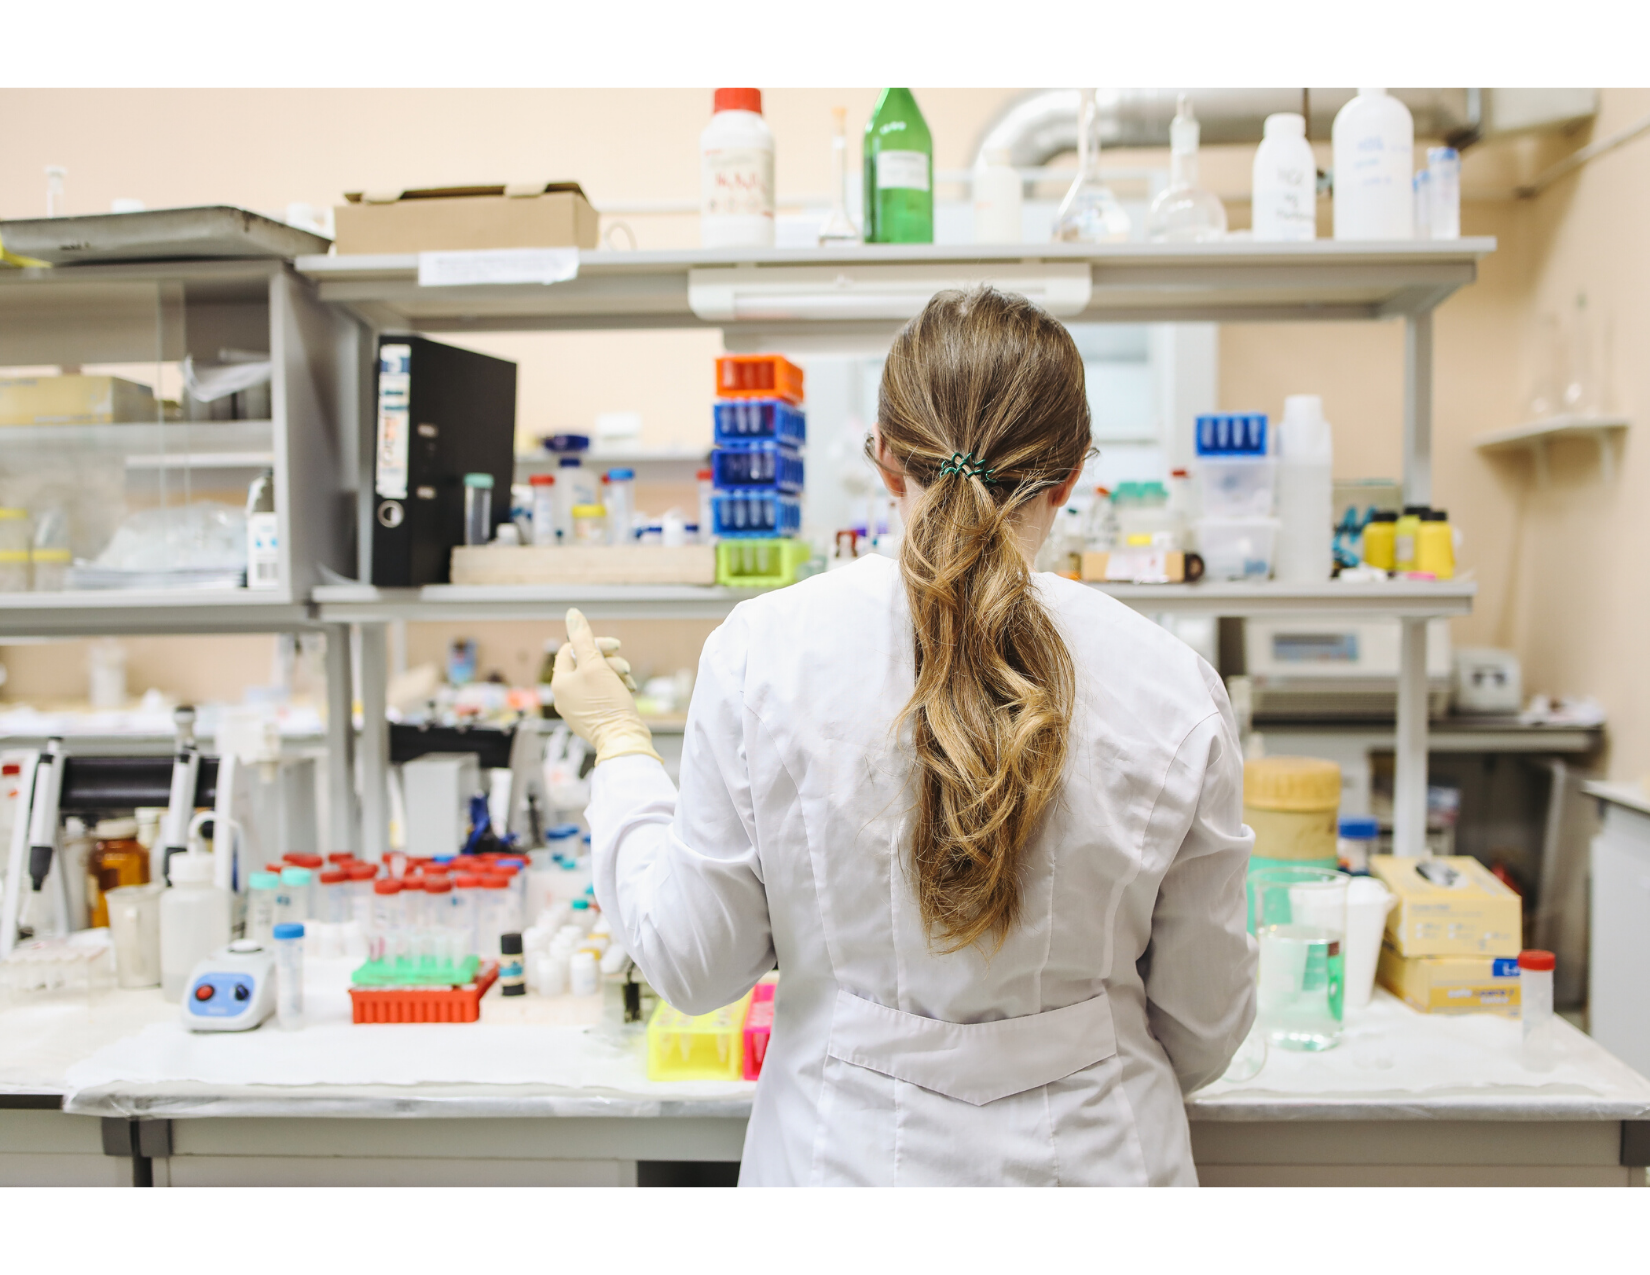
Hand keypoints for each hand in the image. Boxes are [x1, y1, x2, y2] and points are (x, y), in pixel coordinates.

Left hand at [551, 608, 658, 763]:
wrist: (623, 740)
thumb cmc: (608, 703)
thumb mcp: (596, 665)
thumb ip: (583, 638)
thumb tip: (571, 613)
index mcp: (560, 682)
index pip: (571, 649)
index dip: (593, 643)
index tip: (615, 646)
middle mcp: (563, 696)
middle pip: (584, 663)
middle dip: (607, 660)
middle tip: (624, 667)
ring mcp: (576, 708)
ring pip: (595, 678)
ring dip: (614, 673)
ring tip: (628, 681)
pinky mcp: (590, 717)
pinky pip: (600, 694)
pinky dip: (614, 688)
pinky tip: (627, 691)